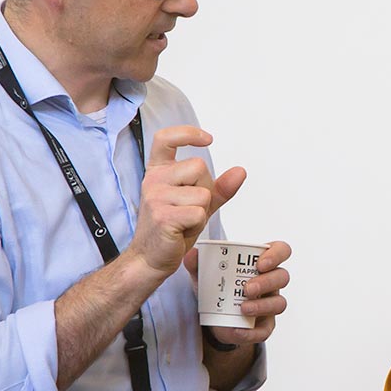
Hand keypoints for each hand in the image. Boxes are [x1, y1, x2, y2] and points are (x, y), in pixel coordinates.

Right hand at [127, 126, 245, 278]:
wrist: (150, 257)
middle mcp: (154, 180)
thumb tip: (240, 171)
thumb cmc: (172, 228)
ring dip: (202, 211)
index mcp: (158, 171)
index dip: (187, 133)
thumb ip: (219, 187)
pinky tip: (182, 231)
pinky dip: (198, 224)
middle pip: (199, 167)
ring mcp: (156, 197)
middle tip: (189, 208)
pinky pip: (199, 212)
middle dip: (205, 189)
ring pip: (203, 193)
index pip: (166, 138)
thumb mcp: (198, 203)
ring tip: (185, 221)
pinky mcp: (163, 216)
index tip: (207, 139)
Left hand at [186, 241, 290, 348]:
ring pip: (279, 303)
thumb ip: (197, 263)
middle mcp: (270, 282)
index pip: (281, 250)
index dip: (276, 255)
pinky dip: (251, 332)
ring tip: (243, 309)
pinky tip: (237, 330)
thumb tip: (193, 254)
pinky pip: (265, 330)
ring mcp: (269, 304)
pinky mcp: (264, 326)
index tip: (260, 263)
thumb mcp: (204, 275)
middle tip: (247, 289)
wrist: (211, 319)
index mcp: (261, 264)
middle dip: (266, 282)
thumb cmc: (216, 289)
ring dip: (262, 306)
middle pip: (282, 277)